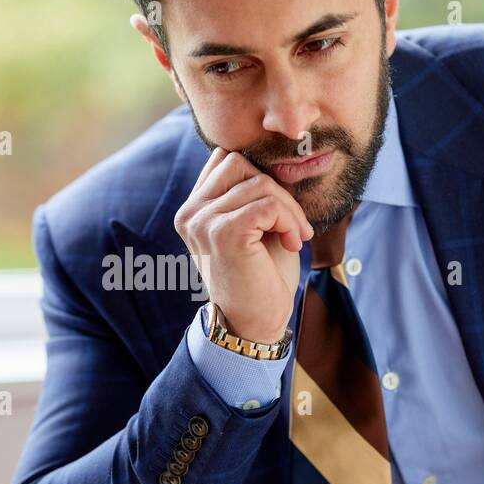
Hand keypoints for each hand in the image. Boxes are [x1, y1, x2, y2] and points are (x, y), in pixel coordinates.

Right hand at [174, 147, 313, 342]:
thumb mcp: (252, 227)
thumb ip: (249, 193)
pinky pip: (267, 204)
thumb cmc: (259, 277)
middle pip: (239, 162)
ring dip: (288, 209)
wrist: (254, 325)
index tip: (277, 210)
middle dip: (276, 189)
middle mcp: (190, 213)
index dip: (258, 176)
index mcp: (193, 209)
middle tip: (291, 224)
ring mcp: (203, 222)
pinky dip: (289, 220)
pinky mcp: (223, 233)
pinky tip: (292, 242)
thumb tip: (274, 159)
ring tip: (294, 236)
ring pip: (259, 182)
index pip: (224, 158)